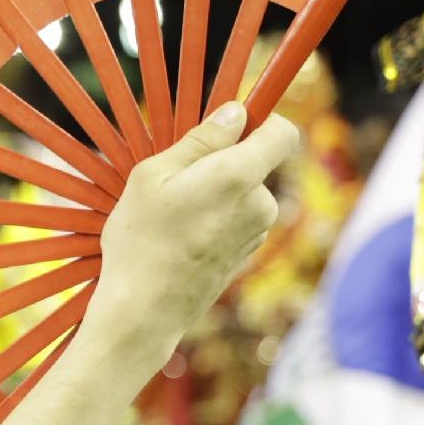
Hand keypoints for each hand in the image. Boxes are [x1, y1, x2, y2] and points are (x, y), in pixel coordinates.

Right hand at [81, 103, 299, 376]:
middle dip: (224, 161)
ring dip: (217, 193)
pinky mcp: (248, 254)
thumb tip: (235, 113)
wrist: (144, 311)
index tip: (235, 123)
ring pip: (244, 192)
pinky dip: (216, 218)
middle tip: (176, 178)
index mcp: (239, 176)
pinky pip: (238, 219)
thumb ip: (200, 140)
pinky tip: (182, 236)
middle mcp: (260, 203)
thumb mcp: (153, 176)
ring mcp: (257, 232)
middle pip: (256, 162)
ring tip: (173, 214)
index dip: (264, 120)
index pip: (283, 132)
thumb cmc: (140, 240)